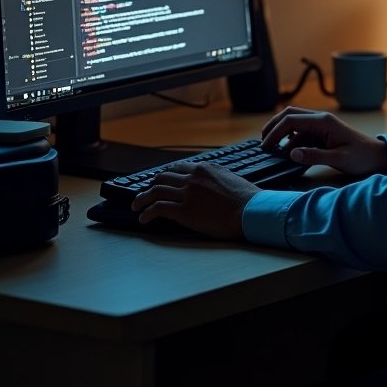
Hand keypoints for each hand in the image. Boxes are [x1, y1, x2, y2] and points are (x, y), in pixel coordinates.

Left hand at [131, 162, 258, 238]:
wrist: (250, 211)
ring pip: (155, 191)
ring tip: (136, 206)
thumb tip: (208, 179)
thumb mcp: (229, 177)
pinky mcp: (184, 211)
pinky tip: (144, 219)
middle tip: (145, 194)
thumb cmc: (246, 198)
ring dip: (142, 199)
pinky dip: (147, 213)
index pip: (177, 168)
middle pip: (162, 177)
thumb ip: (214, 176)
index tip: (160, 181)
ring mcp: (186, 194)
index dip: (165, 175)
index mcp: (203, 168)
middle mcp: (192, 178)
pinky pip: (158, 209)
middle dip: (151, 185)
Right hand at [260, 105, 386, 175]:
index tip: (265, 146)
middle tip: (262, 142)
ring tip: (272, 149)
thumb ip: (314, 156)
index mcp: (323, 121)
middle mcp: (320, 119)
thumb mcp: (338, 158)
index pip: (291, 120)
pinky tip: (288, 152)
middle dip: (273, 126)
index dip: (275, 132)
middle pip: (289, 114)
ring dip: (282, 133)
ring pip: (294, 122)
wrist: (378, 156)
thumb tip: (290, 153)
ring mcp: (321, 125)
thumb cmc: (361, 157)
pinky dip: (291, 140)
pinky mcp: (322, 132)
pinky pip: (301, 132)